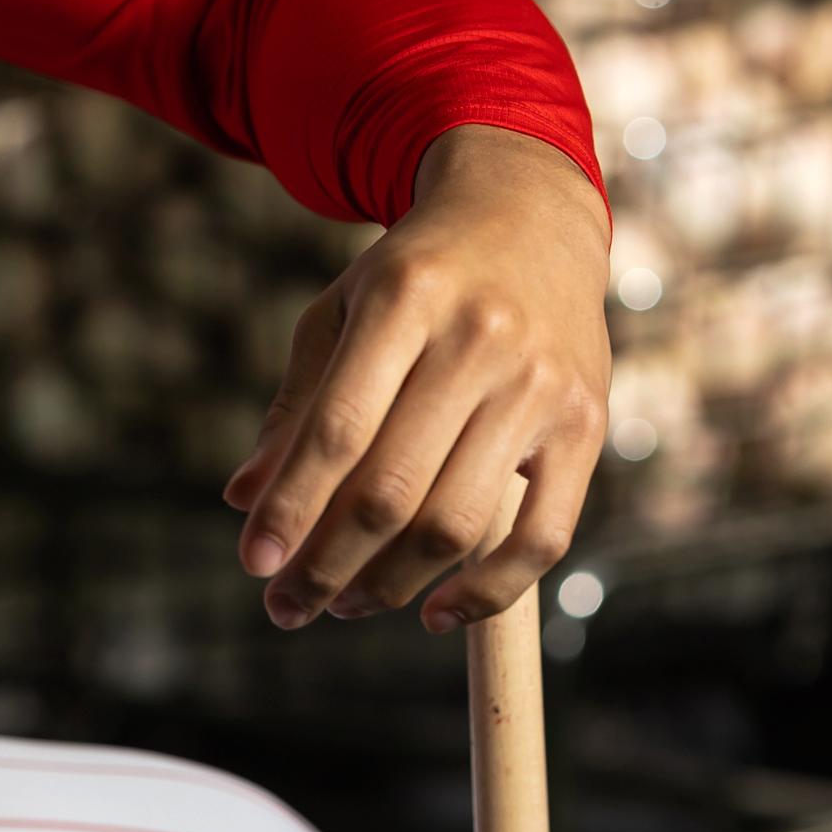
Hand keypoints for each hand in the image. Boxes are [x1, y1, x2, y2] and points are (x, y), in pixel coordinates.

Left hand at [223, 125, 613, 634]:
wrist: (531, 218)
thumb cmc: (417, 277)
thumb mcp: (343, 313)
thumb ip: (297, 405)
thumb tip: (244, 502)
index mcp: (405, 299)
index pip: (337, 429)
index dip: (290, 508)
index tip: (253, 564)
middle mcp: (480, 339)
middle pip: (393, 488)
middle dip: (328, 563)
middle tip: (287, 605)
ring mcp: (541, 384)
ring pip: (457, 523)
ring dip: (390, 584)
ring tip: (344, 604)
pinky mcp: (587, 423)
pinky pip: (543, 537)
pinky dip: (487, 591)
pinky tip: (434, 613)